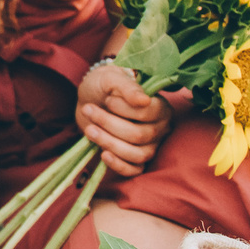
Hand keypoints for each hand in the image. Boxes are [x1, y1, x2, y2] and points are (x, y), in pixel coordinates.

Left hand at [76, 64, 172, 178]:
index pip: (149, 113)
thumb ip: (127, 87)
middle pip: (139, 135)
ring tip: (89, 129)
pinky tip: (102, 154)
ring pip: (137, 154)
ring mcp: (150, 146)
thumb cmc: (104, 86)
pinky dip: (118, 165)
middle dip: (109, 124)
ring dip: (109, 142)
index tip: (108, 100)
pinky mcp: (135, 160)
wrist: (90, 98)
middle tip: (89, 110)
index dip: (125, 109)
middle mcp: (160, 129)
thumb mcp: (112, 78)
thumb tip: (144, 100)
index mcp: (161, 107)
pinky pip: (134, 170)